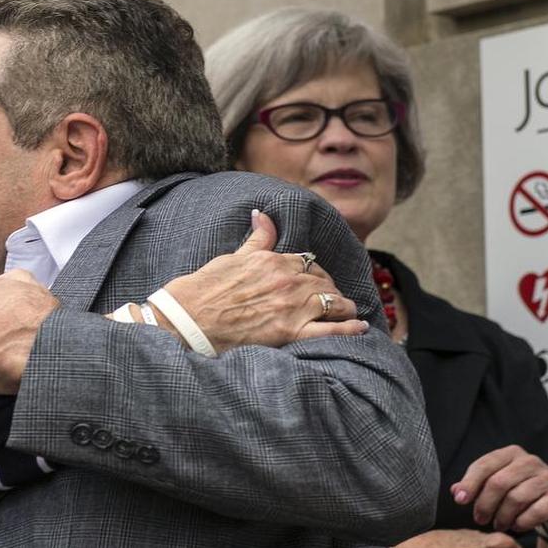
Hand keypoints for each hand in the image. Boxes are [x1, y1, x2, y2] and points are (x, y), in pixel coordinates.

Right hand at [161, 210, 366, 350]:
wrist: (187, 320)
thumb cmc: (204, 289)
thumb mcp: (232, 257)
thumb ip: (256, 239)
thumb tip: (262, 214)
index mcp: (274, 261)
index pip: (308, 263)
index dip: (314, 273)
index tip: (316, 280)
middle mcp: (289, 282)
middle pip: (324, 283)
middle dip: (330, 290)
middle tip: (330, 299)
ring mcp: (292, 308)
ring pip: (334, 303)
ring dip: (342, 307)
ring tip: (346, 312)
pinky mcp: (291, 333)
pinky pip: (332, 331)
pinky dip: (350, 329)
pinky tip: (360, 328)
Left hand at [452, 445, 547, 535]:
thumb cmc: (527, 492)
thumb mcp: (502, 484)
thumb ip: (479, 485)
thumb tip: (456, 491)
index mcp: (511, 454)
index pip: (484, 465)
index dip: (469, 483)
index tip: (460, 500)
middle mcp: (530, 462)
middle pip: (498, 483)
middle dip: (485, 504)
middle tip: (480, 519)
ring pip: (516, 498)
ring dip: (503, 516)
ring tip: (499, 524)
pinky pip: (537, 511)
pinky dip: (523, 522)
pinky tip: (517, 526)